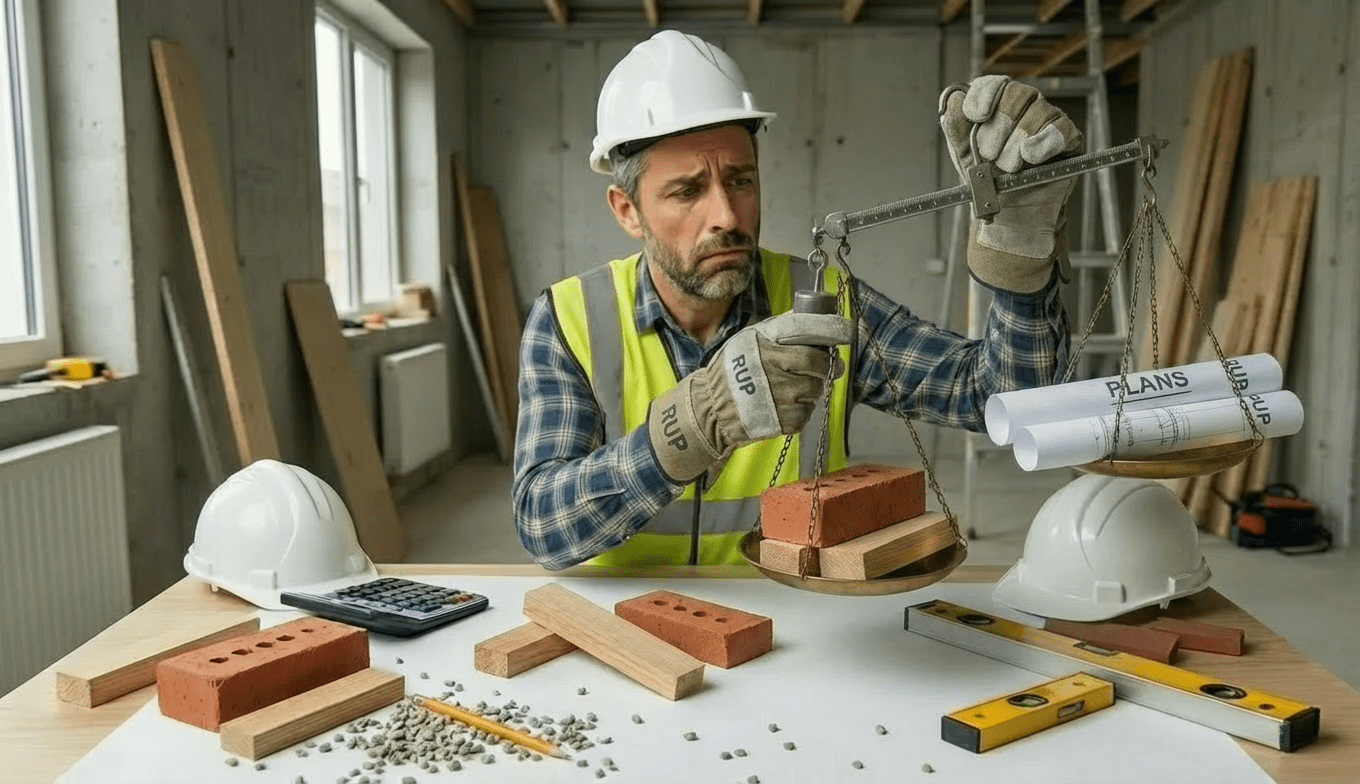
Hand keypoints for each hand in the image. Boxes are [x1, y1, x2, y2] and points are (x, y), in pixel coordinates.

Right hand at [646, 311, 853, 483]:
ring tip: (793, 387)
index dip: (830, 330)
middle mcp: (774, 368)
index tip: (844, 331)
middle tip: (827, 366)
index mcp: (765, 345)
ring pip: (815, 389)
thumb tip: (803, 312)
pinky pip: (806, 411)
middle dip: (827, 365)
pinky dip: (802, 408)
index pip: (807, 332)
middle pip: (817, 364)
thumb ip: (777, 328)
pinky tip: (785, 404)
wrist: (711, 410)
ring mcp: (780, 397)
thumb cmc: (731, 372)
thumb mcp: (748, 341)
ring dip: (813, 387)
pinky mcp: (783, 420)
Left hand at [939, 75, 1083, 293]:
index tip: (975, 115)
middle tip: (988, 155)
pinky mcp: (1069, 139)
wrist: (1010, 217)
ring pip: (1038, 113)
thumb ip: (956, 129)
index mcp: (998, 106)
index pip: (994, 84)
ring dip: (1016, 143)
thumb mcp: (965, 158)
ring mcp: (1048, 121)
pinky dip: (1043, 143)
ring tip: (1007, 168)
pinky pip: (1061, 130)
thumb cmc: (989, 184)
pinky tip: (1030, 156)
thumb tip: (952, 100)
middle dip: (998, 128)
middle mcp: (1024, 108)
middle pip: (1016, 96)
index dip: (984, 95)